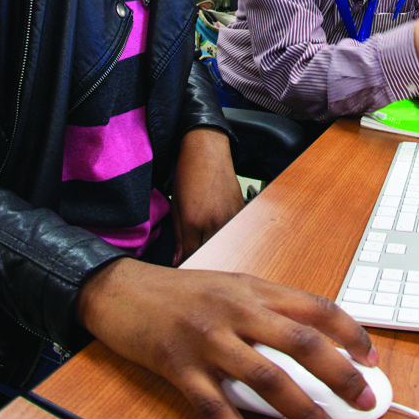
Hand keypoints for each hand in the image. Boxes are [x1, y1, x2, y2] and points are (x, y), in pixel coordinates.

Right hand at [78, 260, 377, 418]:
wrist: (122, 290)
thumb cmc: (182, 293)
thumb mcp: (233, 288)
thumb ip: (270, 310)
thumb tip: (315, 344)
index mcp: (256, 290)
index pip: (317, 309)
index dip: (351, 334)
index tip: (371, 359)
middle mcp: (238, 311)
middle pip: (303, 343)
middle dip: (341, 375)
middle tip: (364, 400)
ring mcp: (209, 340)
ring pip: (267, 377)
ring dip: (302, 408)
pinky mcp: (180, 368)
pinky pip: (216, 408)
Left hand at [172, 127, 245, 265]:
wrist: (207, 150)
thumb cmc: (189, 173)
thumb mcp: (177, 206)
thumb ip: (179, 237)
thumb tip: (178, 261)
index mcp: (195, 223)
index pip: (191, 258)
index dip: (185, 266)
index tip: (181, 269)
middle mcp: (216, 223)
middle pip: (209, 255)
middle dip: (200, 260)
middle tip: (192, 261)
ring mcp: (231, 218)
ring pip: (224, 246)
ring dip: (215, 250)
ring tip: (206, 244)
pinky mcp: (241, 212)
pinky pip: (234, 234)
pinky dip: (226, 238)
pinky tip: (218, 232)